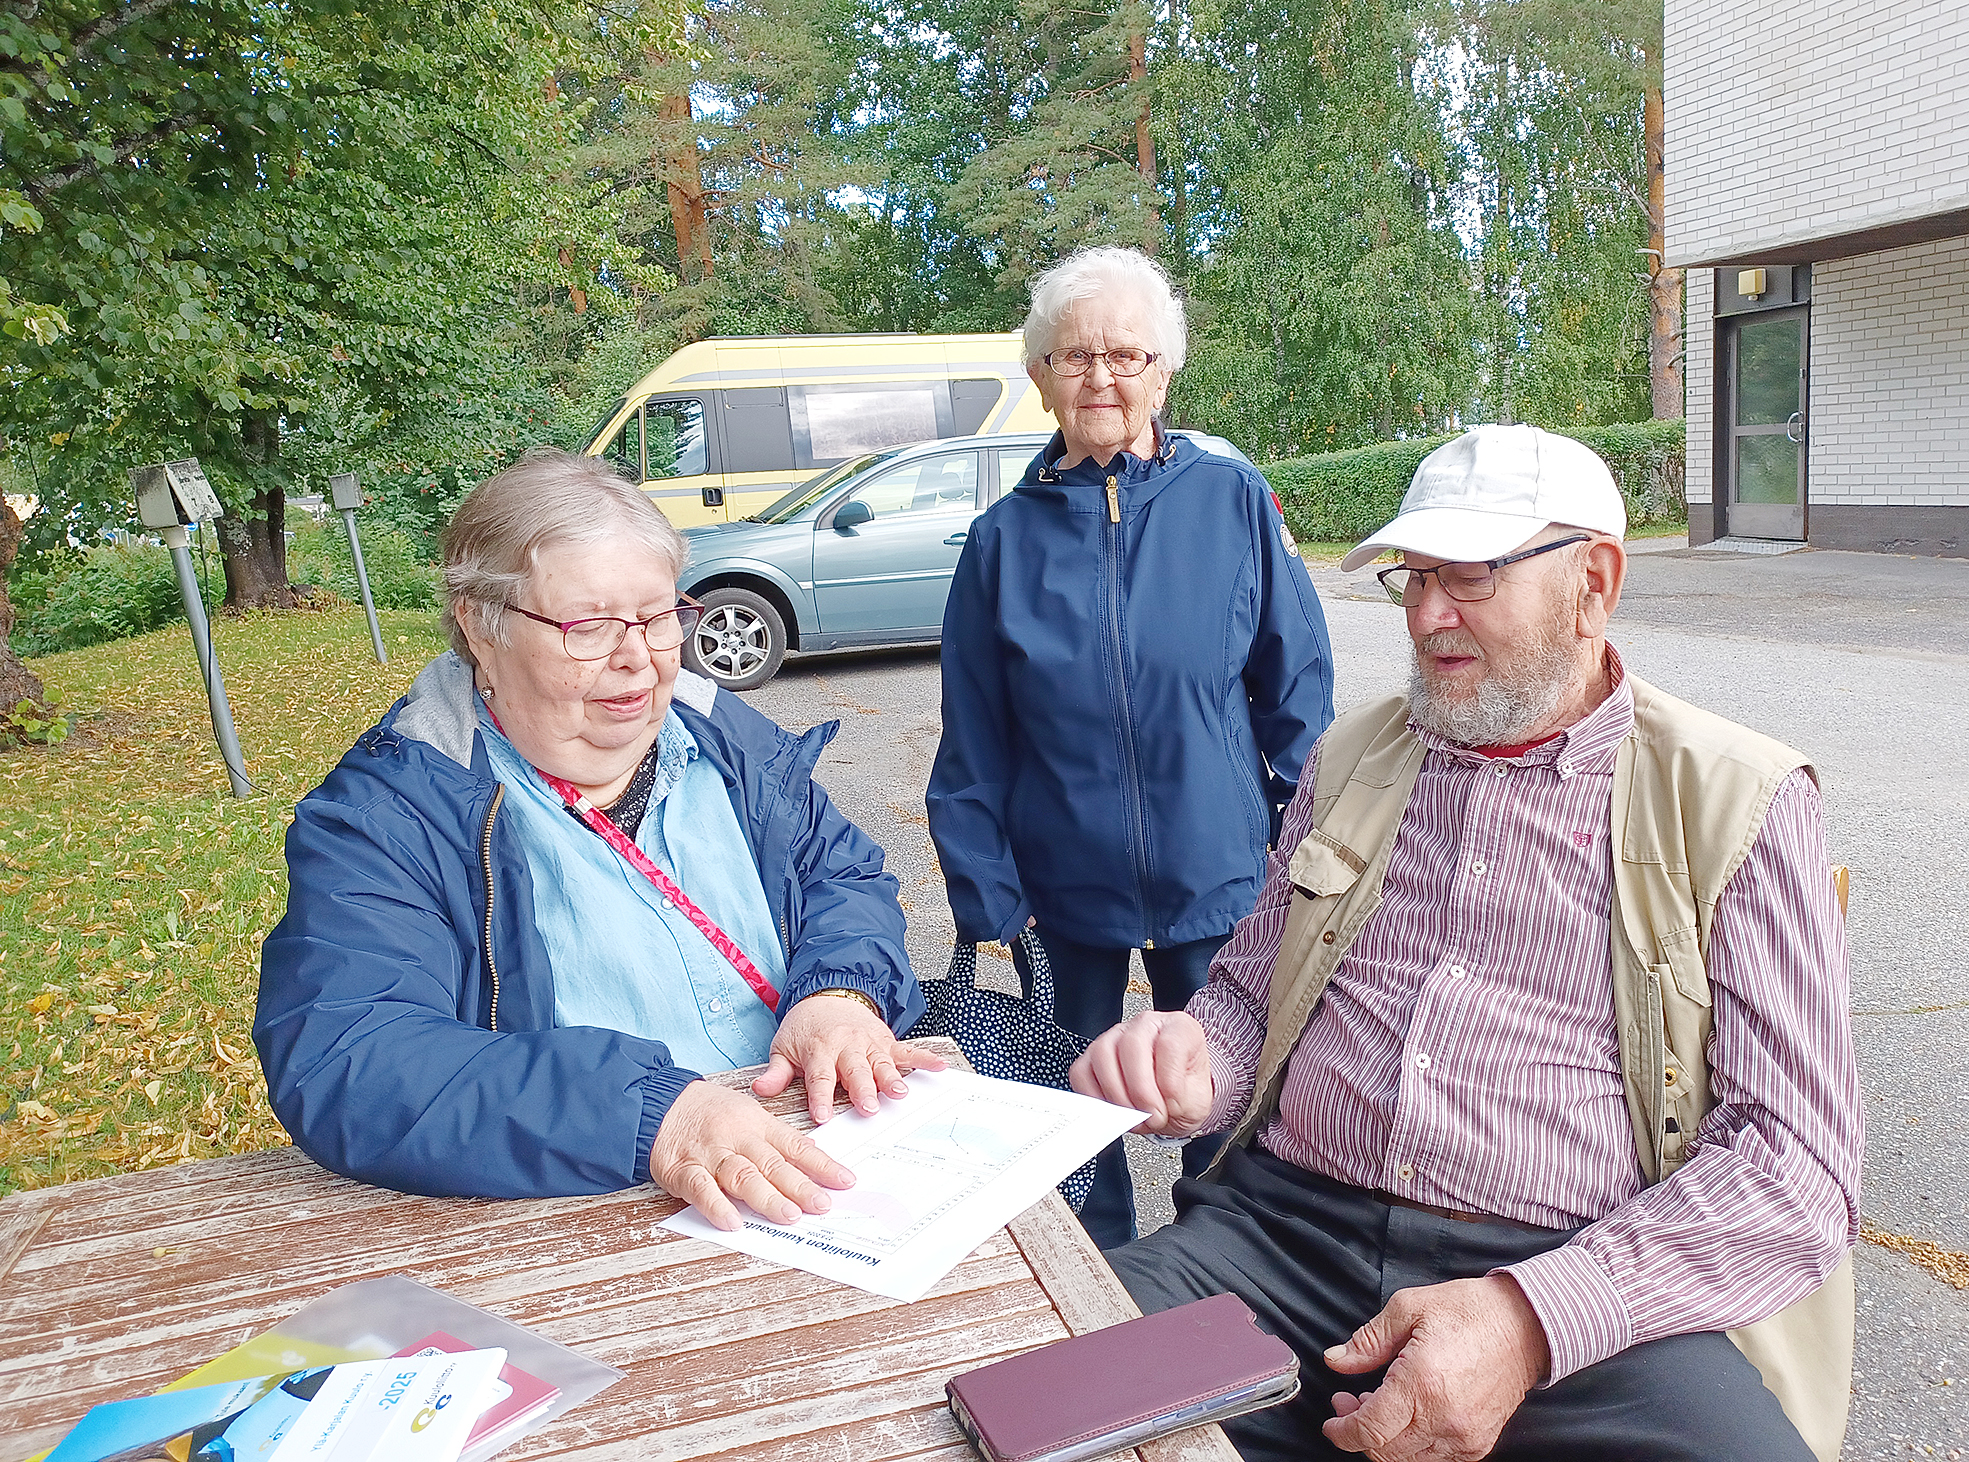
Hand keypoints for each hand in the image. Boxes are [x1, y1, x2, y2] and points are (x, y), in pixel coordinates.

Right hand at [649, 1079, 854, 1231]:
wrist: (660, 1102)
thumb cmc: (710, 1112)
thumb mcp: (749, 1115)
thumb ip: (776, 1141)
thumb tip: (814, 1162)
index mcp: (759, 1125)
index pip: (796, 1147)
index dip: (822, 1165)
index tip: (845, 1181)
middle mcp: (738, 1138)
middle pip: (773, 1164)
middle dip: (800, 1186)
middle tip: (823, 1204)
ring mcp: (710, 1154)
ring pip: (742, 1175)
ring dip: (766, 1197)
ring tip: (789, 1216)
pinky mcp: (683, 1169)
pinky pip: (701, 1188)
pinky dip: (716, 1205)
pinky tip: (733, 1221)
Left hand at [751, 993, 947, 1124]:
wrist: (828, 995)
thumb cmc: (805, 1028)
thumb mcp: (783, 1047)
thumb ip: (775, 1072)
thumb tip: (759, 1089)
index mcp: (818, 1050)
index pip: (819, 1077)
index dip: (820, 1097)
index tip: (823, 1116)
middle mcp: (845, 1046)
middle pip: (854, 1071)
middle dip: (862, 1090)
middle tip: (869, 1108)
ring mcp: (868, 1043)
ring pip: (880, 1063)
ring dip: (891, 1077)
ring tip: (900, 1093)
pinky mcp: (885, 1041)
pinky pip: (906, 1050)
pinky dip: (924, 1058)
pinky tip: (939, 1067)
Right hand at [1068, 1010, 1212, 1136]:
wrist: (1174, 1099)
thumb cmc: (1186, 1092)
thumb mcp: (1198, 1100)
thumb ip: (1179, 1101)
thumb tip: (1151, 1109)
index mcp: (1178, 1028)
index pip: (1169, 1043)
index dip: (1169, 1080)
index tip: (1172, 1105)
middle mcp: (1145, 1026)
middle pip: (1132, 1045)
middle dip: (1140, 1090)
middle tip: (1151, 1116)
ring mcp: (1115, 1037)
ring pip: (1102, 1054)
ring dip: (1117, 1095)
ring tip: (1133, 1116)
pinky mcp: (1092, 1056)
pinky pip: (1081, 1072)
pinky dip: (1093, 1096)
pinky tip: (1112, 1110)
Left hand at [1322, 1274, 1549, 1459]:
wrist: (1526, 1325)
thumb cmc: (1469, 1311)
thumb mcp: (1409, 1308)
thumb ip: (1368, 1341)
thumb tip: (1335, 1361)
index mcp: (1421, 1385)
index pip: (1369, 1430)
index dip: (1342, 1431)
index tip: (1332, 1419)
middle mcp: (1443, 1419)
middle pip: (1384, 1452)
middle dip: (1357, 1432)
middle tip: (1349, 1400)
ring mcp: (1464, 1436)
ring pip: (1408, 1460)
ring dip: (1384, 1440)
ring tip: (1377, 1404)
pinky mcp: (1478, 1443)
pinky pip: (1434, 1459)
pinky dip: (1412, 1445)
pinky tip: (1407, 1416)